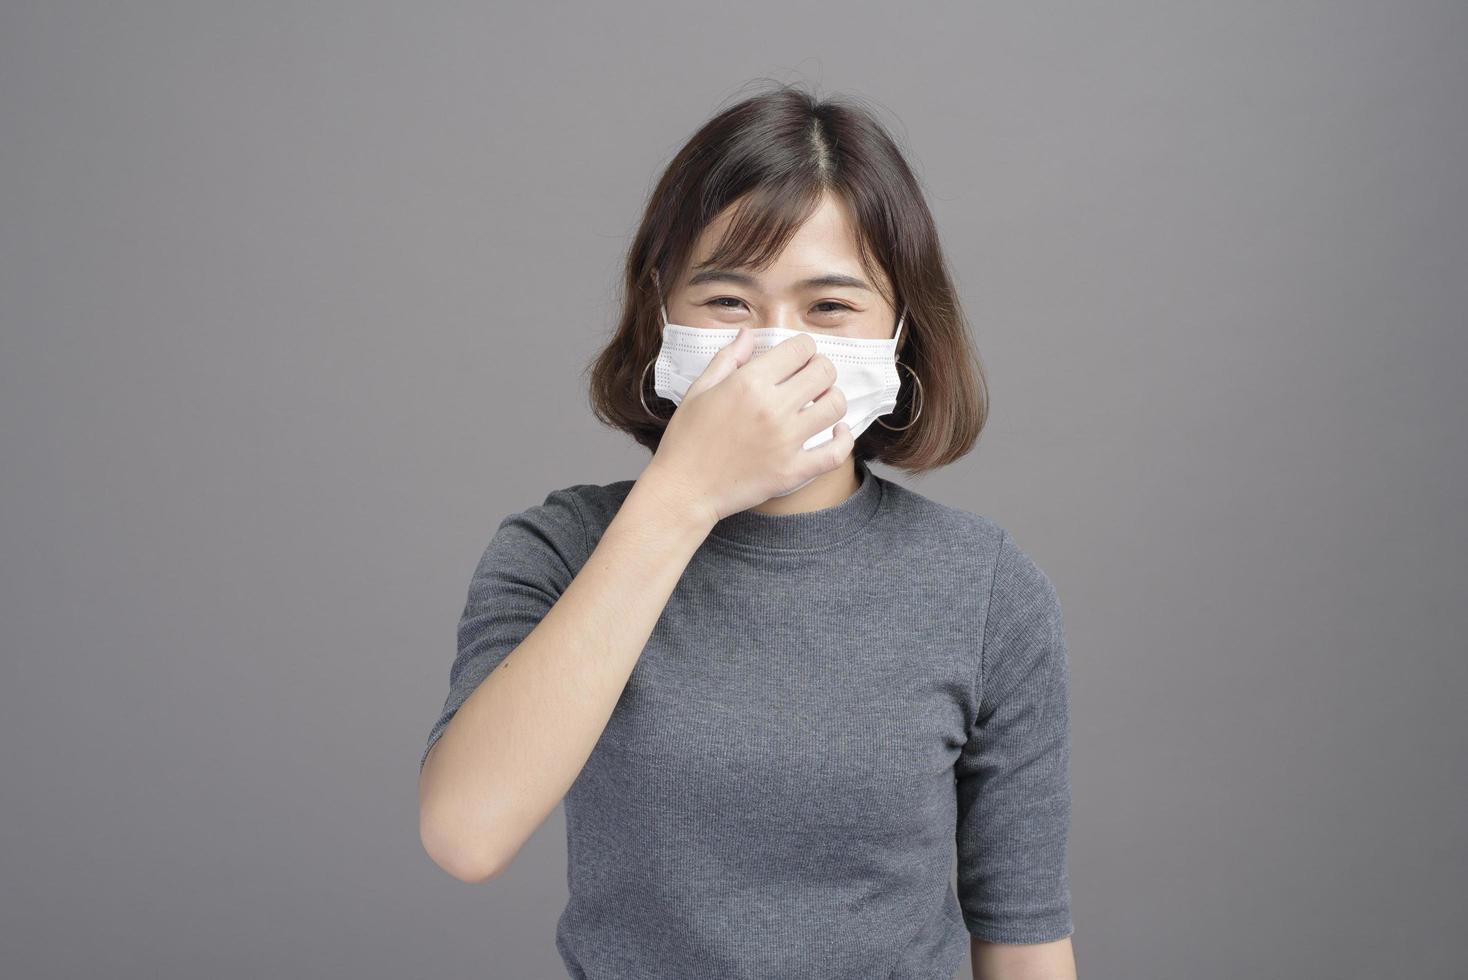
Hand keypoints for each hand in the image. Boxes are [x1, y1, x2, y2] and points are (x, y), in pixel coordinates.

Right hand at [643, 327, 852, 523]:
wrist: (683, 489)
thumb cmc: (686, 439)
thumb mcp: (700, 390)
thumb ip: (728, 358)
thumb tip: (748, 334)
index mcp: (748, 383)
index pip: (800, 348)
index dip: (803, 348)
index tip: (798, 358)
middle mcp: (771, 408)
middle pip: (824, 372)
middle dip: (821, 369)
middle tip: (811, 378)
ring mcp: (785, 441)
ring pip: (835, 406)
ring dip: (832, 400)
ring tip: (820, 404)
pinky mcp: (792, 472)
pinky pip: (835, 453)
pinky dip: (844, 440)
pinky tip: (837, 432)